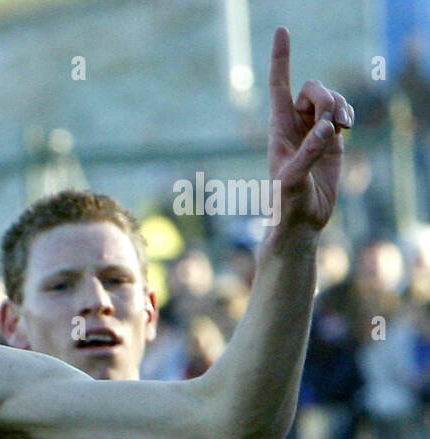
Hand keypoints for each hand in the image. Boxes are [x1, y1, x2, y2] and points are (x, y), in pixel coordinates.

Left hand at [267, 26, 349, 232]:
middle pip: (312, 88)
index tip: (283, 30)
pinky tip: (347, 128)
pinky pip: (341, 113)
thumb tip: (325, 128)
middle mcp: (294, 125)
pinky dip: (347, 114)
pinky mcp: (330, 141)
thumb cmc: (286, 204)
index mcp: (277, 129)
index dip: (281, 58)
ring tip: (343, 127)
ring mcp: (313, 132)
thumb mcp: (292, 180)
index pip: (278, 86)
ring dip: (340, 105)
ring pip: (329, 99)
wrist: (300, 222)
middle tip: (334, 123)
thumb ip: (308, 153)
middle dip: (326, 97)